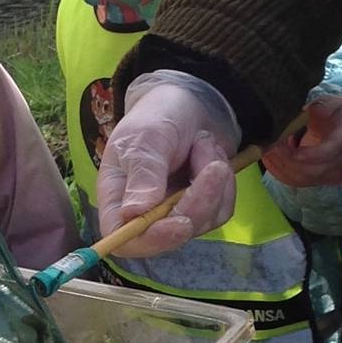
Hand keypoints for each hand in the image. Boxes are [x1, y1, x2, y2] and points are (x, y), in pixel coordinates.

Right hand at [96, 77, 238, 256]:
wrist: (191, 102)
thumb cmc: (157, 115)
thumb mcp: (146, 138)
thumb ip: (143, 174)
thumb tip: (133, 213)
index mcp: (117, 197)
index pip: (124, 238)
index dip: (150, 240)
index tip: (180, 222)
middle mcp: (144, 213)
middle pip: (170, 237)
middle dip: (198, 204)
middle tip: (213, 166)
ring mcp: (175, 213)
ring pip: (203, 223)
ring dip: (213, 182)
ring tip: (203, 144)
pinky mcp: (202, 208)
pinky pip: (221, 210)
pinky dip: (224, 181)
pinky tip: (212, 155)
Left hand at [261, 95, 341, 188]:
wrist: (339, 127)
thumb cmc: (333, 113)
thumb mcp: (331, 103)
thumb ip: (321, 106)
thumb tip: (306, 110)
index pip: (330, 152)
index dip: (312, 155)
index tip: (294, 153)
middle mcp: (339, 160)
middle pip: (312, 170)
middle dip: (288, 160)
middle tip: (271, 144)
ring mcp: (326, 172)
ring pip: (301, 178)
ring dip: (280, 165)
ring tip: (266, 149)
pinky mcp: (313, 178)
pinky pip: (294, 181)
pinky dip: (278, 171)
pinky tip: (268, 158)